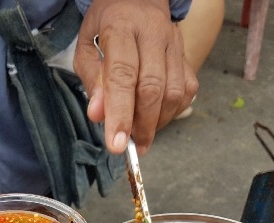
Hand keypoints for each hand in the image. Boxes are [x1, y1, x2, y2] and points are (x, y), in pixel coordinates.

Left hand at [74, 0, 198, 154]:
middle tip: (130, 147)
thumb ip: (92, 79)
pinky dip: (173, 112)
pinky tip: (156, 118)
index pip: (123, 77)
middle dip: (141, 126)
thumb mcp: (86, 45)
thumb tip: (98, 115)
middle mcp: (152, 35)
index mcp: (121, 29)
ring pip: (173, 93)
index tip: (116, 145)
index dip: (120, 114)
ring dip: (157, 123)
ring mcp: (174, 45)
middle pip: (152, 89)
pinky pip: (186, 90)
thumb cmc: (107, 24)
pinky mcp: (185, 55)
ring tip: (141, 135)